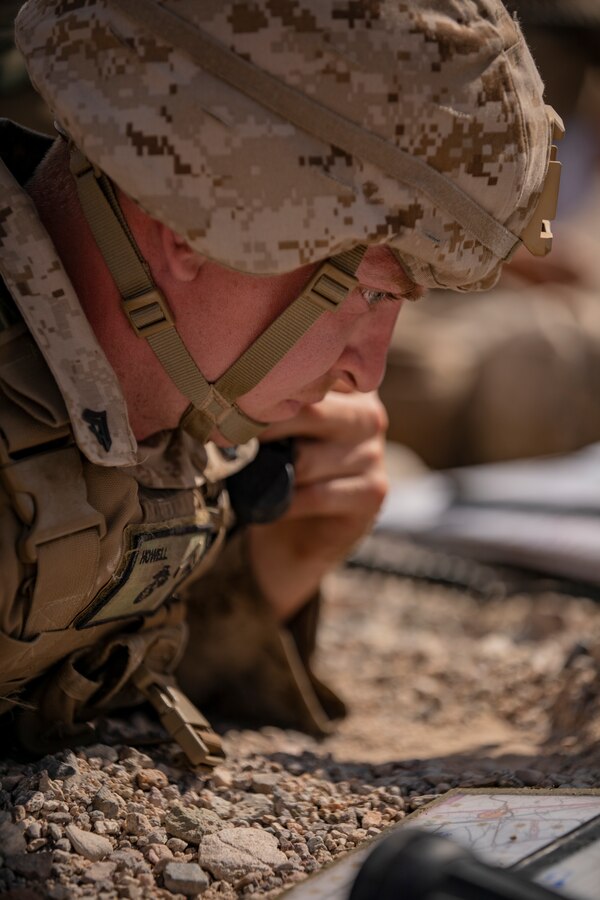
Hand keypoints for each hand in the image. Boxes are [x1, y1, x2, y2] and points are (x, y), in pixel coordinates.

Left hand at [246, 389, 388, 622]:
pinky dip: (284, 504)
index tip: (233, 403)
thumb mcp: (280, 427)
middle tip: (232, 446)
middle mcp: (369, 413)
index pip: (309, 373)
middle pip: (309, 412)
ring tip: (250, 479)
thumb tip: (231, 398)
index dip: (268, 389)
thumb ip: (273, 404)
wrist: (297, 535)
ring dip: (272, 474)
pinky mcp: (372, 492)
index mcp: (346, 386)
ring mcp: (374, 453)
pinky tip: (270, 507)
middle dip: (264, 431)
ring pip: (306, 459)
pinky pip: (316, 494)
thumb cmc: (283, 470)